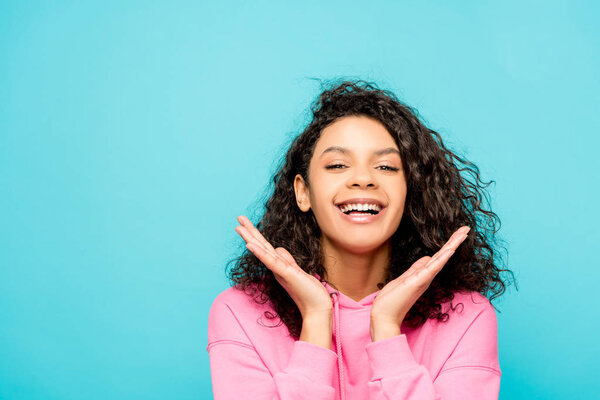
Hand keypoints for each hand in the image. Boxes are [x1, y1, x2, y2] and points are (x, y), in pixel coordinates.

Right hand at [235, 215, 332, 318]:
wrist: (317, 309)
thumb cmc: (309, 292)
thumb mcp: (297, 271)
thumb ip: (287, 260)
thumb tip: (278, 249)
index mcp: (279, 265)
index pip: (265, 247)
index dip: (256, 235)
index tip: (246, 223)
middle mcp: (276, 267)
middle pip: (261, 245)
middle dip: (249, 231)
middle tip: (238, 218)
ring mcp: (280, 270)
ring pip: (263, 251)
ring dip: (250, 238)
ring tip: (239, 227)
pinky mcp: (286, 274)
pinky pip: (271, 262)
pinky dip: (260, 253)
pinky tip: (251, 245)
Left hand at [370, 226, 470, 340]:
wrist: (384, 316)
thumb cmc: (392, 299)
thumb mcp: (405, 278)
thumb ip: (416, 269)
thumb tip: (427, 258)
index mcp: (423, 274)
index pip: (438, 256)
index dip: (448, 245)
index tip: (458, 233)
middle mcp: (426, 276)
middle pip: (443, 255)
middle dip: (454, 241)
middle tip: (467, 228)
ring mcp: (423, 279)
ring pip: (441, 259)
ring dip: (452, 245)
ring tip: (463, 234)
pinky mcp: (417, 282)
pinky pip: (432, 268)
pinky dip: (442, 259)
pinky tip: (450, 250)